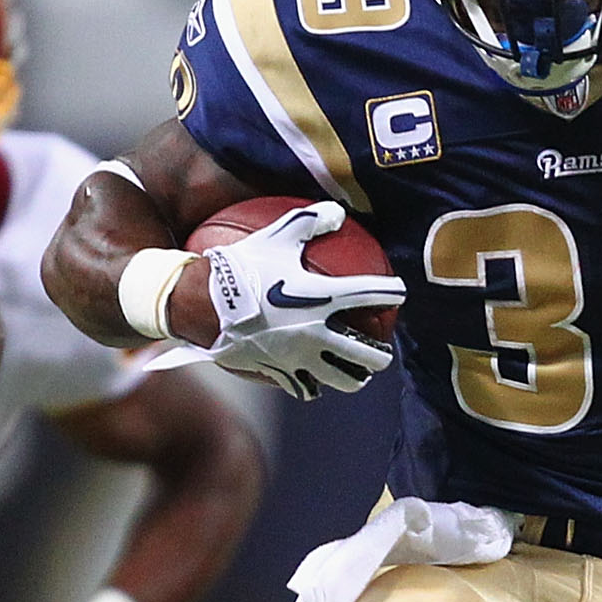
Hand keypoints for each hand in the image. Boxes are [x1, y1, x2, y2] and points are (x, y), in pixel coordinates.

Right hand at [199, 201, 401, 400]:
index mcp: (323, 297)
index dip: (392, 292)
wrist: (203, 303)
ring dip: (354, 377)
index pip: (371, 294)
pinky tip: (315, 381)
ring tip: (356, 373)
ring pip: (343, 380)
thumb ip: (311, 221)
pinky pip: (306, 387)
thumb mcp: (277, 234)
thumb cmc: (242, 265)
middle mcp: (318, 332)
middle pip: (366, 355)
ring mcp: (299, 357)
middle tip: (380, 348)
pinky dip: (314, 384)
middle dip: (380, 354)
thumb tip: (339, 214)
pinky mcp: (280, 373)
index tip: (398, 291)